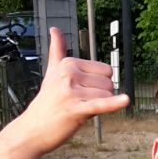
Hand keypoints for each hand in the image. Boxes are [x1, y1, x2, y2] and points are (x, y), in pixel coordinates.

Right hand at [16, 27, 129, 155]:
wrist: (32, 130)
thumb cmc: (46, 102)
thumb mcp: (51, 72)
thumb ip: (57, 50)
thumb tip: (55, 29)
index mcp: (68, 64)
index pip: (105, 70)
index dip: (97, 85)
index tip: (78, 91)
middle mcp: (69, 74)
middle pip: (108, 83)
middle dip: (99, 96)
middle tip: (77, 103)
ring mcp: (72, 91)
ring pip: (107, 96)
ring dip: (97, 107)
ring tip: (77, 110)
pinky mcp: (76, 110)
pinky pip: (101, 104)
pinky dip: (114, 104)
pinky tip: (125, 100)